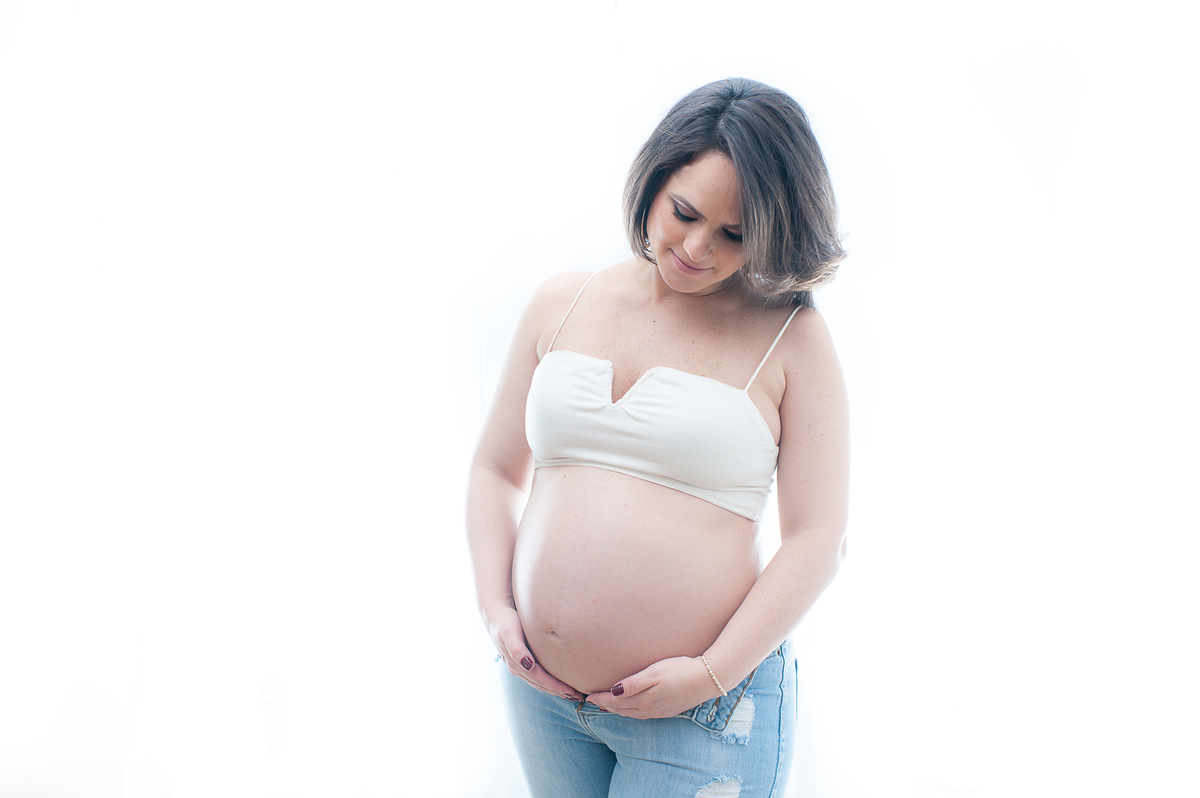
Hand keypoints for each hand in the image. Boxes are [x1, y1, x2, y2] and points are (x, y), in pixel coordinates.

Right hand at [487, 605, 584, 700]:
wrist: (494, 614)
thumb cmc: (505, 621)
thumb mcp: (509, 633)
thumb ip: (517, 649)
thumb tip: (527, 664)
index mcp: (516, 664)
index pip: (541, 680)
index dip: (556, 687)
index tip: (572, 692)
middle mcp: (518, 668)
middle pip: (541, 685)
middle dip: (559, 692)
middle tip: (577, 697)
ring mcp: (519, 666)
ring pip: (539, 683)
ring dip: (554, 689)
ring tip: (570, 693)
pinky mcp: (521, 661)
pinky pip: (537, 676)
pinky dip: (548, 682)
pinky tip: (556, 681)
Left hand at [585, 656, 717, 718]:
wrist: (707, 679)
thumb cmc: (680, 670)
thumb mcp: (654, 673)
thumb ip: (633, 683)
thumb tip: (613, 691)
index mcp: (643, 700)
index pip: (615, 702)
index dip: (601, 699)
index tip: (588, 696)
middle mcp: (649, 709)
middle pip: (622, 710)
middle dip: (606, 706)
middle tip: (593, 701)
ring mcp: (659, 712)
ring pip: (632, 714)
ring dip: (618, 710)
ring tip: (608, 705)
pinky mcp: (668, 710)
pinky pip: (643, 715)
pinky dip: (631, 712)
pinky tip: (632, 708)